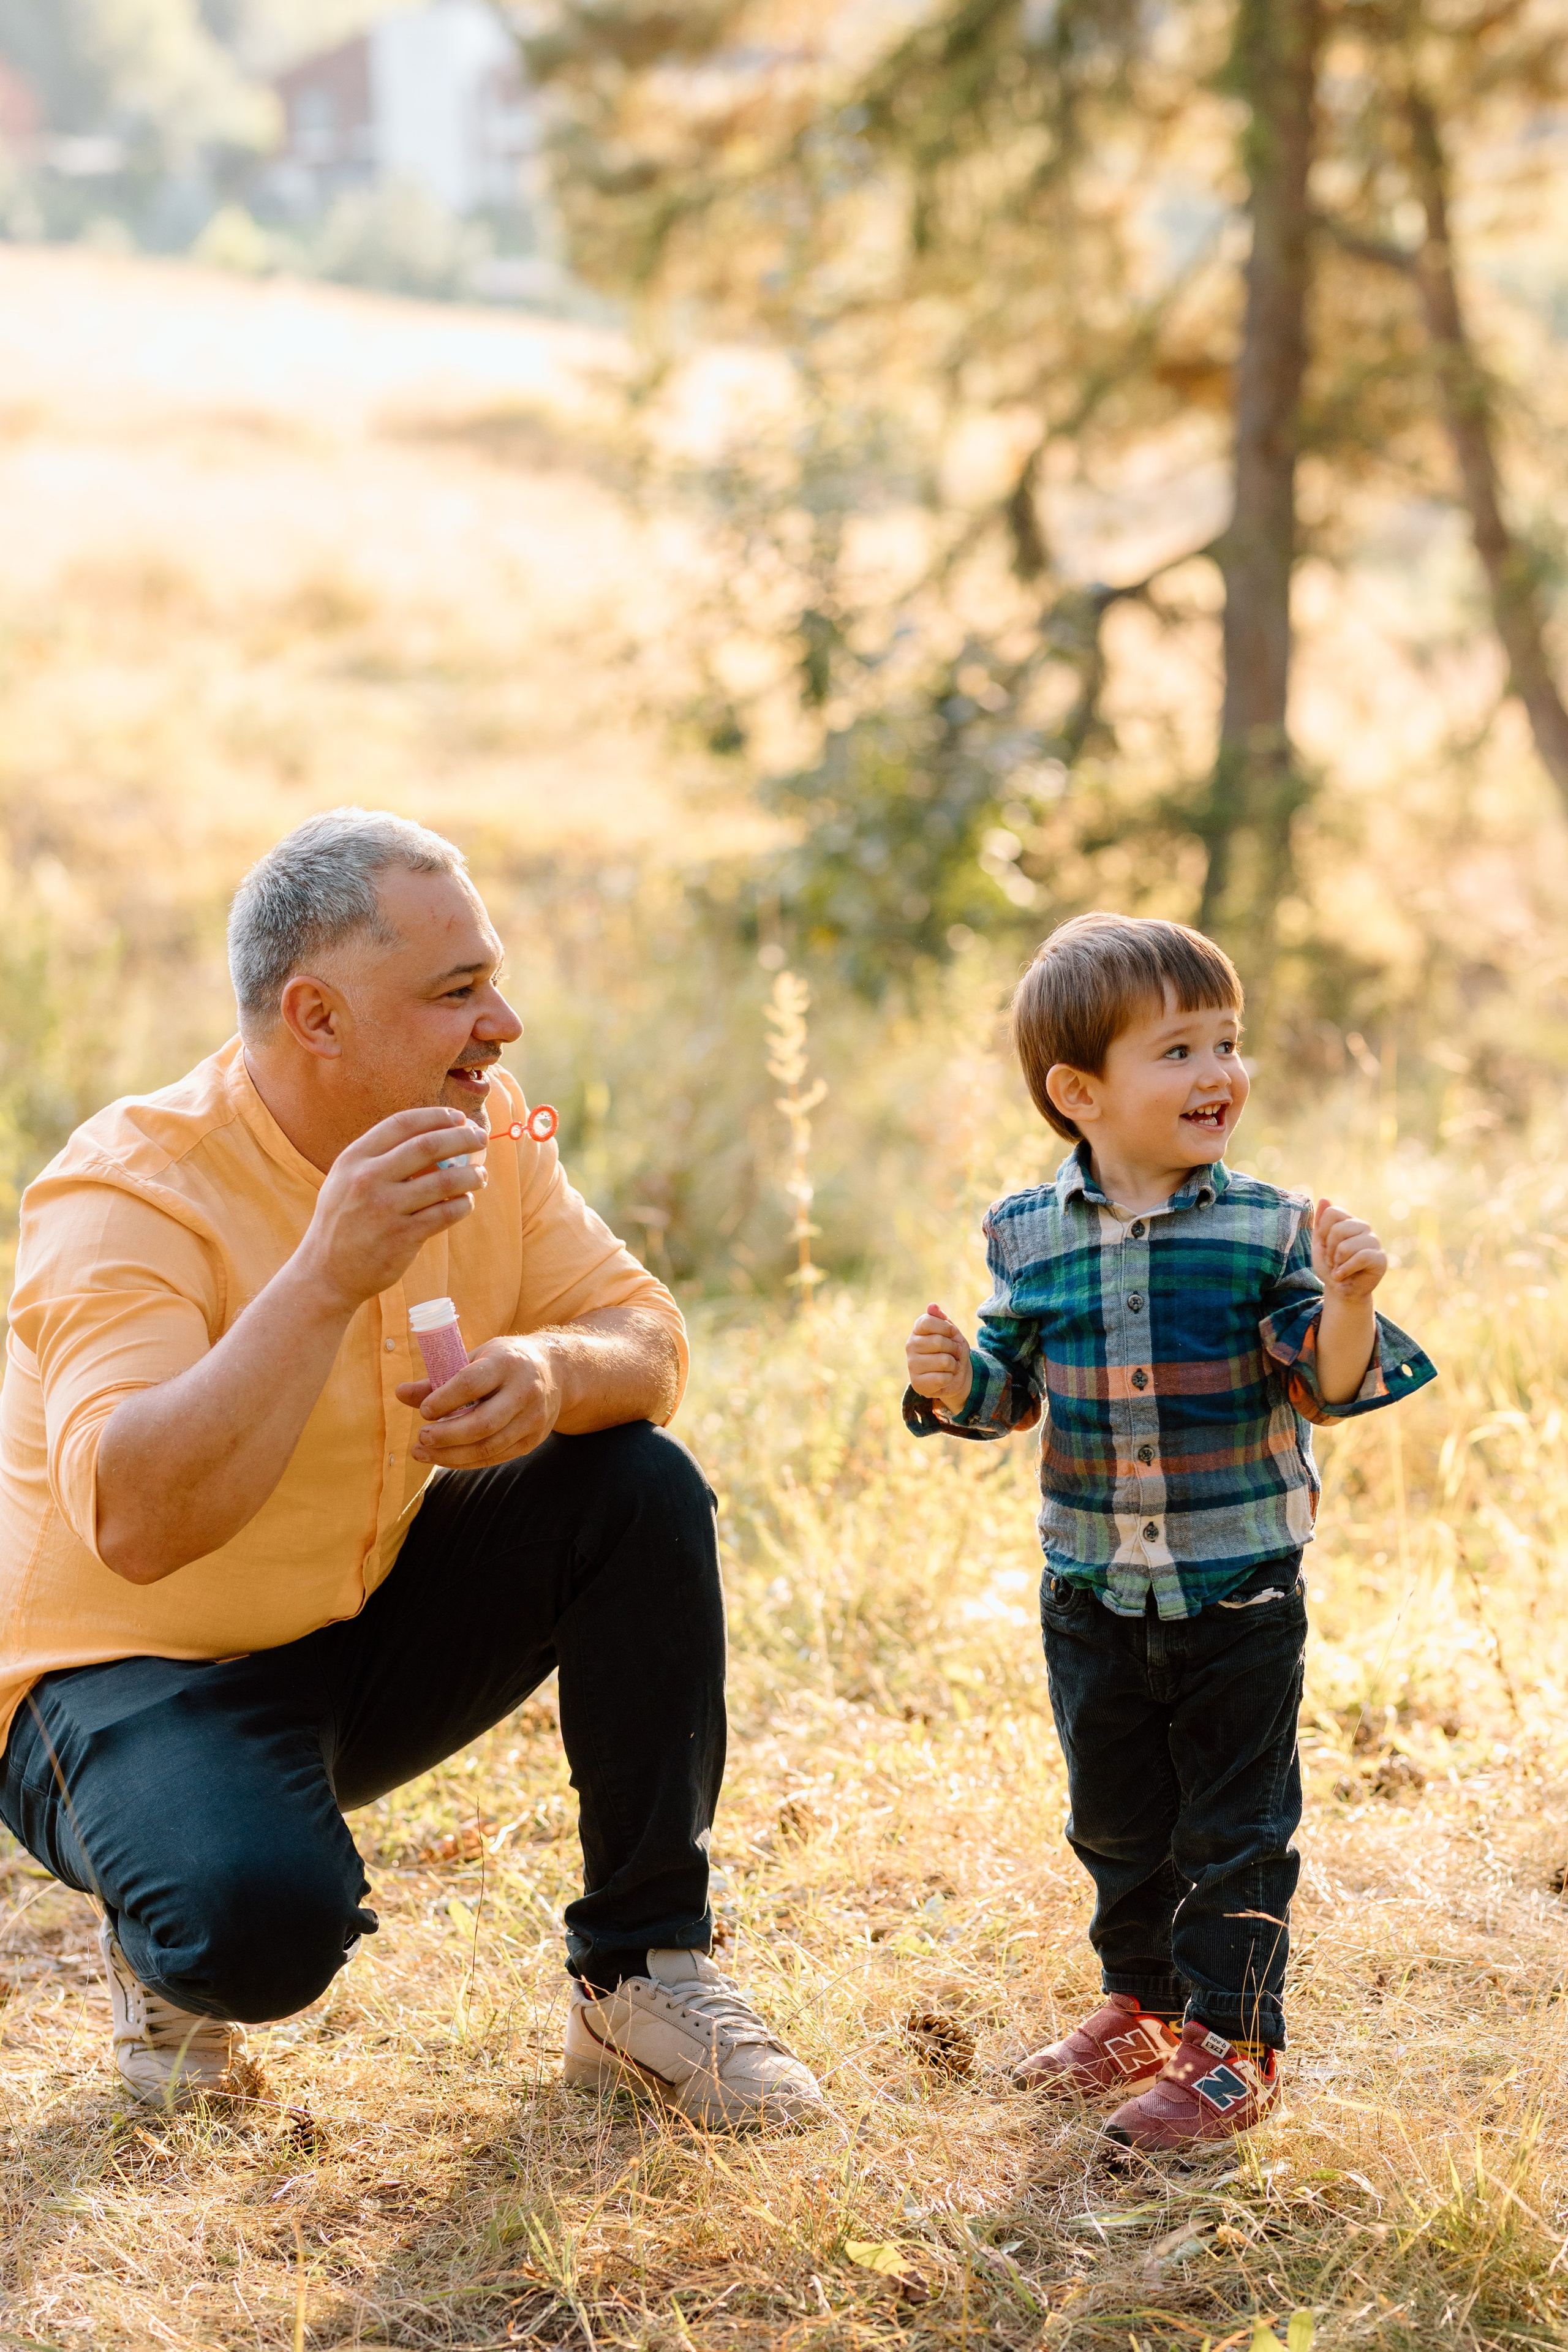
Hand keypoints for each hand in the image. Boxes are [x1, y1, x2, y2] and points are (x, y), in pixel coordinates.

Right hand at [296, 1107, 490, 1314]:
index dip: (435, 1116)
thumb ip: (380, 1159)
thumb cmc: (344, 1220)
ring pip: (444, 1182)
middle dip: (462, 1138)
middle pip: (427, 1146)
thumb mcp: (347, 1180)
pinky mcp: (401, 1237)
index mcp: (353, 1159)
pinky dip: (462, 1205)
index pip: (401, 1124)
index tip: (458, 1117)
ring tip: (481, 1175)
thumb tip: (435, 1140)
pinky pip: (444, 1214)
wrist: (326, 1272)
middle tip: (481, 1138)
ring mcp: (385, 1208)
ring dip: (470, 1175)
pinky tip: (465, 1202)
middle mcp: (367, 1179)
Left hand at [398, 1336, 561, 1467]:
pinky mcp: (533, 1440)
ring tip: (423, 1452)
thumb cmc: (504, 1362)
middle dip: (446, 1436)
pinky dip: (467, 1461)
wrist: (556, 1371)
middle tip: (420, 1438)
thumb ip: (439, 1378)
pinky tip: (445, 1458)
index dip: (444, 1400)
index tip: (424, 1412)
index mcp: (507, 1363)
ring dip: (451, 1455)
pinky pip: (496, 1457)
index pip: (472, 1384)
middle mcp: (525, 1391)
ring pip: (489, 1447)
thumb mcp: (476, 1358)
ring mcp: (533, 1419)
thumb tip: (400, 1393)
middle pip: (482, 1423)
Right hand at [906, 1302, 972, 1414]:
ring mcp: (912, 1365)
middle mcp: (910, 1346)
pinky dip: (950, 1378)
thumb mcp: (952, 1333)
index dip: (946, 1328)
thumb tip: (932, 1305)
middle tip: (954, 1353)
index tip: (952, 1334)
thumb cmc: (953, 1351)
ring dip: (954, 1365)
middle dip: (954, 1348)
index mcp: (917, 1331)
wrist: (957, 1376)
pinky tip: (945, 1378)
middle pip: (938, 1341)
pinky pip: (942, 1378)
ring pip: (943, 1361)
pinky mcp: (917, 1383)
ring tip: (950, 1366)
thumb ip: (942, 1319)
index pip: (927, 1321)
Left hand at [1312, 1198, 1386, 1300]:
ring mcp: (1373, 1241)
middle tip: (1332, 1261)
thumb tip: (1324, 1199)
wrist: (1340, 1289)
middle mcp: (1363, 1227)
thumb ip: (1320, 1223)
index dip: (1322, 1231)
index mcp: (1348, 1221)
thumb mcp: (1319, 1245)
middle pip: (1338, 1229)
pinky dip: (1345, 1269)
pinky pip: (1361, 1257)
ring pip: (1347, 1246)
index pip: (1332, 1212)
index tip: (1324, 1245)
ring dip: (1337, 1263)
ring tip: (1339, 1269)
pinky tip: (1342, 1276)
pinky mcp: (1380, 1257)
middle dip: (1329, 1250)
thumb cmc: (1330, 1266)